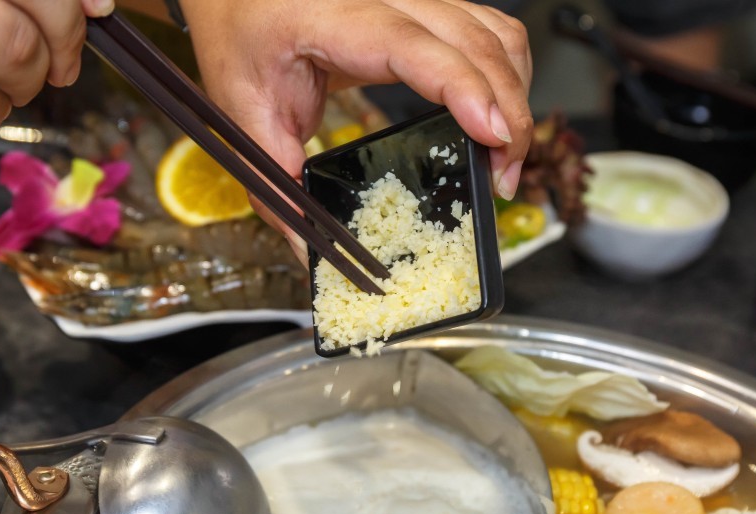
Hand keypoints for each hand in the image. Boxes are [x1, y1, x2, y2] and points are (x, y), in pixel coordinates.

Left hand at [181, 0, 532, 226]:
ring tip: (506, 156)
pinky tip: (499, 115)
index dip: (463, 88)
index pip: (412, 46)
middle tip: (503, 177)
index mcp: (331, 18)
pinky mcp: (427, 9)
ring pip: (495, 32)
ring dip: (516, 94)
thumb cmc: (239, 37)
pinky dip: (507, 74)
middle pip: (475, 40)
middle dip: (507, 112)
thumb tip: (306, 248)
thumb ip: (275, 183)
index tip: (491, 135)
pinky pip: (489, 29)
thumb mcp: (245, 114)